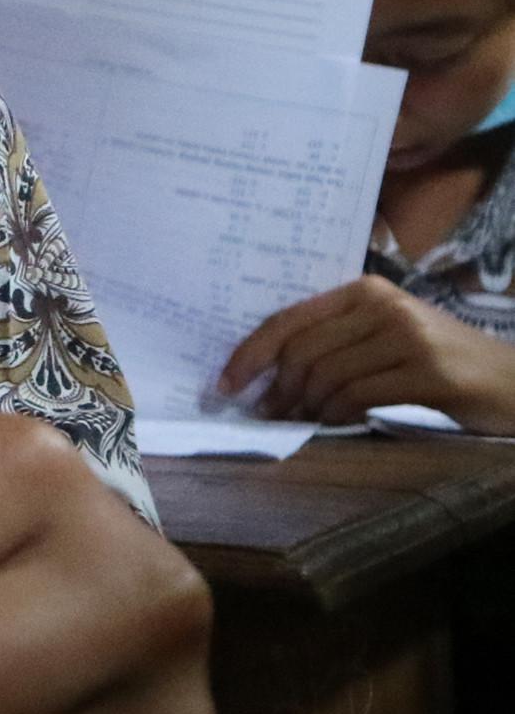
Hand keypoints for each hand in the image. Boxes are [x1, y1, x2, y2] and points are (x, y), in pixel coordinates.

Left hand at [218, 274, 514, 431]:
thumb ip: (336, 340)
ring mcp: (408, 337)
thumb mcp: (385, 337)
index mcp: (365, 291)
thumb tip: (267, 371)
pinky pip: (358, 395)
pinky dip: (336, 414)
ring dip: (304, 406)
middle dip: (276, 388)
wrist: (511, 380)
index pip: (288, 319)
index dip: (250, 352)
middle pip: (302, 350)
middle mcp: (384, 306)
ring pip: (326, 375)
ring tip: (300, 421)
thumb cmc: (440, 362)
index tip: (226, 383)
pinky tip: (333, 423)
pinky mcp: (428, 372)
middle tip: (267, 414)